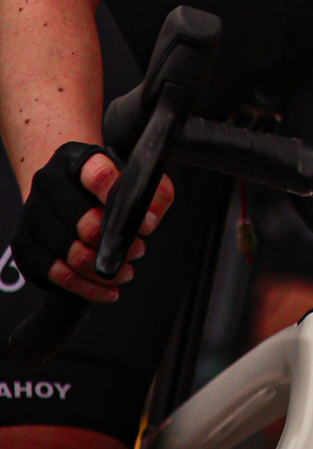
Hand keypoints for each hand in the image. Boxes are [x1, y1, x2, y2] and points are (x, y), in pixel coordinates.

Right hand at [17, 143, 173, 302]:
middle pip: (86, 224)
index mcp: (75, 159)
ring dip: (105, 270)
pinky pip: (57, 275)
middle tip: (138, 250)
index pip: (99, 176)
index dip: (123, 202)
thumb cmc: (101, 184)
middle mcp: (48, 184)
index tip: (146, 224)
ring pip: (73, 255)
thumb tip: (147, 221)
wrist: (59, 187)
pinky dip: (87, 287)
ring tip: (126, 271)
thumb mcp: (131, 174)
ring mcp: (32, 215)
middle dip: (118, 244)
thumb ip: (152, 191)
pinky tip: (108, 289)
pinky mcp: (24, 244)